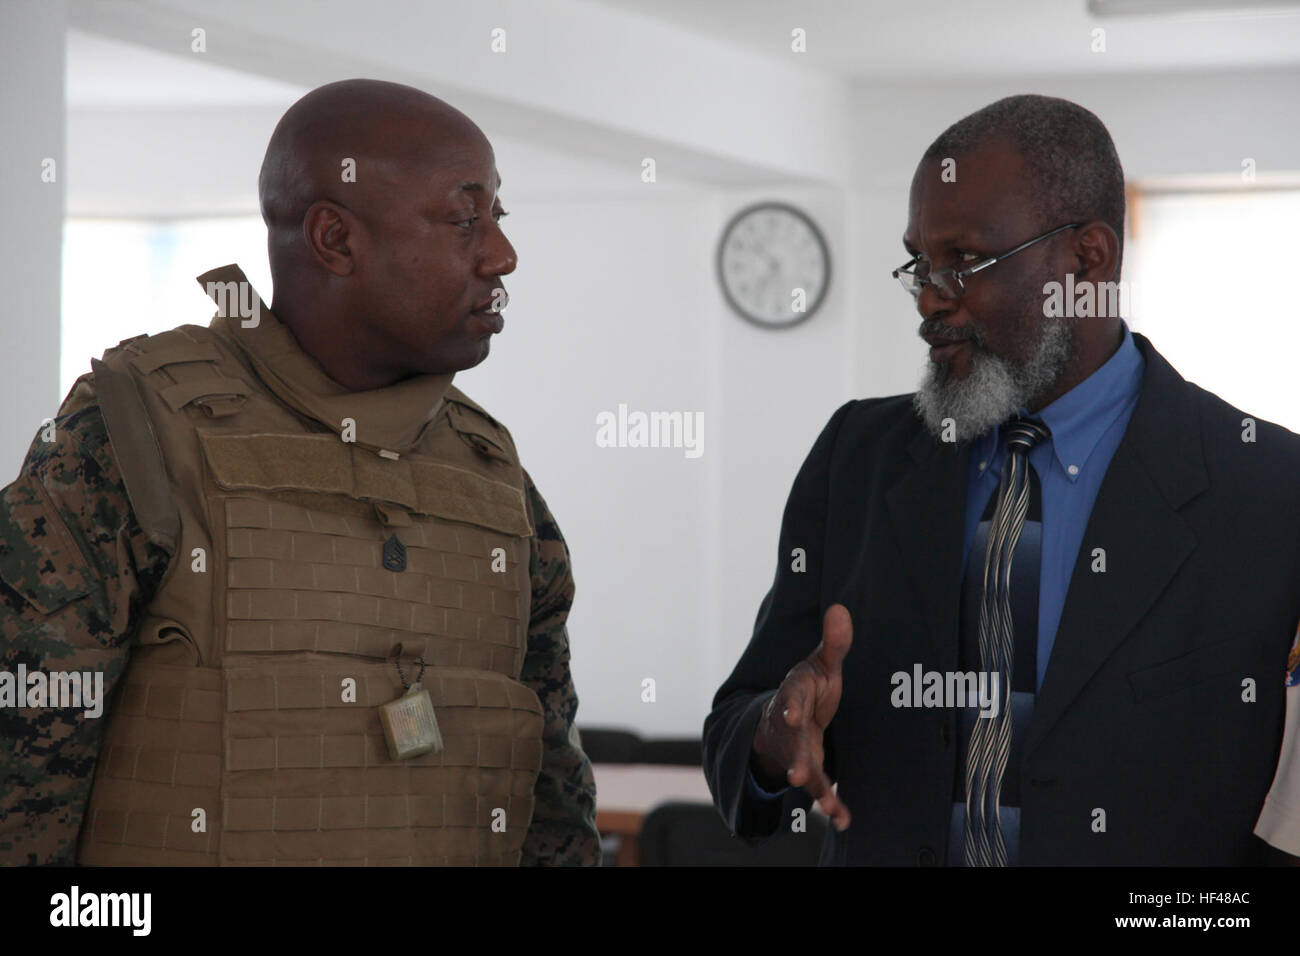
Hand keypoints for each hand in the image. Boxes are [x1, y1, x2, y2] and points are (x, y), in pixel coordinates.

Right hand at [751, 603, 852, 830]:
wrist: (783, 720)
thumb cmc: (807, 690)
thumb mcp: (820, 666)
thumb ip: (833, 644)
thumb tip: (841, 607)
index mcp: (794, 695)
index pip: (791, 699)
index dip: (791, 707)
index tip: (793, 715)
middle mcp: (791, 726)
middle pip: (793, 743)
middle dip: (797, 759)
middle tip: (799, 776)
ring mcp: (798, 750)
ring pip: (802, 768)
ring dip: (811, 786)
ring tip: (821, 803)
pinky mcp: (810, 769)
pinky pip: (820, 789)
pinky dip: (831, 805)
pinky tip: (844, 820)